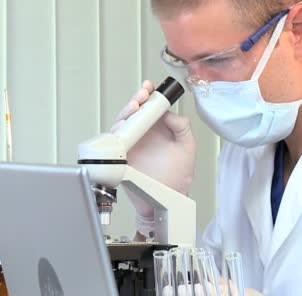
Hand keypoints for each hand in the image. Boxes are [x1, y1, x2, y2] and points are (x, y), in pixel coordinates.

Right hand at [111, 80, 195, 237]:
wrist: (168, 201)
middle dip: (135, 101)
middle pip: (133, 113)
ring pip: (122, 125)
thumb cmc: (178, 178)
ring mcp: (131, 146)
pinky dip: (116, 134)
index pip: (150, 107)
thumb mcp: (187, 148)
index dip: (147, 95)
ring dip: (125, 115)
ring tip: (133, 110)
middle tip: (140, 98)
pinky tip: (122, 128)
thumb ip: (182, 128)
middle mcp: (142, 135)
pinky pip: (114, 143)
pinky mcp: (121, 158)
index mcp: (158, 130)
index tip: (149, 89)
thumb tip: (169, 114)